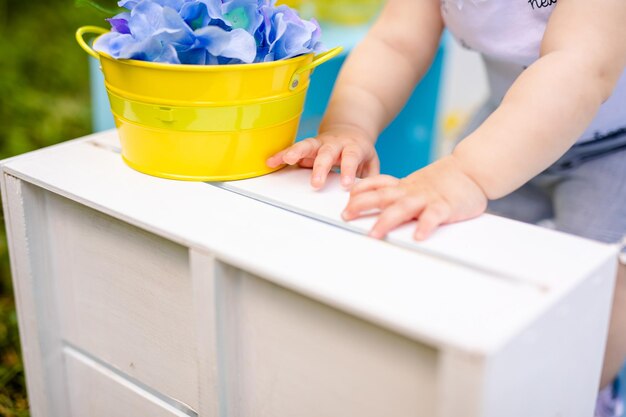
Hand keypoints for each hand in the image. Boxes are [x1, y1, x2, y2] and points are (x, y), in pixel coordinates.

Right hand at [266, 125, 379, 189]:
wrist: (350, 129)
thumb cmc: (360, 150)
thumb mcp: (371, 161)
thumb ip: (371, 176)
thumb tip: (369, 192)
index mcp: (352, 147)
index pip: (351, 158)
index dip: (348, 170)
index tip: (346, 184)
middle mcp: (334, 143)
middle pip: (326, 153)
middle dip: (320, 167)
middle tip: (316, 183)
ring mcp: (319, 143)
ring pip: (307, 145)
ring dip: (296, 152)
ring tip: (286, 160)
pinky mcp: (307, 146)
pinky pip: (292, 149)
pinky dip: (281, 155)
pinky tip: (271, 161)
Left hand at [341, 156, 487, 239]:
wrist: (472, 170)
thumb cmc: (445, 181)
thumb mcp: (416, 184)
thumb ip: (398, 192)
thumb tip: (374, 202)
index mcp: (405, 186)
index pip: (378, 184)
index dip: (361, 190)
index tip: (346, 198)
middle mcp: (412, 191)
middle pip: (382, 196)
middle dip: (362, 205)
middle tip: (346, 215)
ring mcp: (427, 198)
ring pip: (403, 208)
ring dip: (386, 220)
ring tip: (374, 233)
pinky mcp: (445, 207)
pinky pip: (433, 216)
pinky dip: (425, 226)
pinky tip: (418, 236)